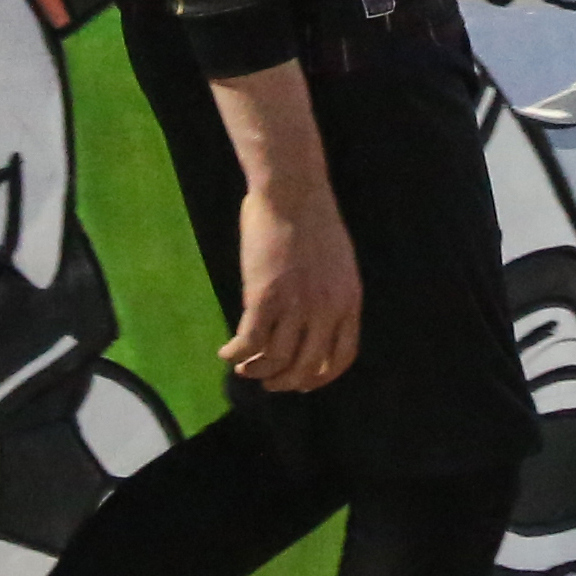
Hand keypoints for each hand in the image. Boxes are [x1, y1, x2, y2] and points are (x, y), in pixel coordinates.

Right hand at [223, 183, 361, 393]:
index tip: (303, 383)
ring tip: (244, 367)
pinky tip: (226, 352)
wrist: (291, 192)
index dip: (320, 377)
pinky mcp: (264, 298)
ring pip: (274, 359)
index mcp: (348, 301)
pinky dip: (236, 353)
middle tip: (267, 381)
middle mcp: (326, 310)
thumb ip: (330, 296)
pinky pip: (249, 341)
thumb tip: (311, 324)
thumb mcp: (338, 264)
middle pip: (305, 366)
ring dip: (256, 370)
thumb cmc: (312, 220)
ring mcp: (296, 306)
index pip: (341, 357)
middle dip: (284, 381)